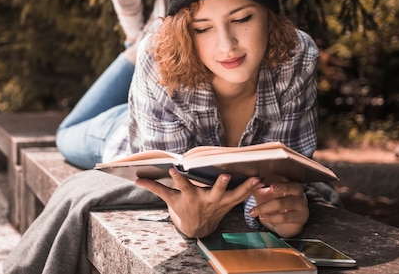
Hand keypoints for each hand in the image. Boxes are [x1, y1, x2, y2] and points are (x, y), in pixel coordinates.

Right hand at [136, 168, 261, 237]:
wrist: (197, 229)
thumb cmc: (183, 210)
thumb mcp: (169, 200)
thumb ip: (155, 188)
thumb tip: (136, 179)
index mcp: (189, 197)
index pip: (182, 186)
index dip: (177, 178)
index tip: (173, 168)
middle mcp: (206, 200)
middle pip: (213, 193)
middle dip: (219, 185)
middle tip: (225, 176)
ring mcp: (220, 204)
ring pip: (233, 196)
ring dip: (245, 187)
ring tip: (256, 178)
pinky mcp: (229, 205)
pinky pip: (243, 197)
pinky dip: (252, 189)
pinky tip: (261, 180)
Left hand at [249, 181, 308, 237]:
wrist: (287, 224)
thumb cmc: (276, 205)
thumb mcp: (266, 194)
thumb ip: (258, 186)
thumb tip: (250, 179)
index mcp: (290, 182)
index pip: (285, 176)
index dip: (276, 176)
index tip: (266, 176)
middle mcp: (298, 192)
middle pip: (289, 186)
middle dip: (279, 187)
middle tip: (270, 187)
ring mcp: (301, 205)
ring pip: (282, 203)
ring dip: (265, 207)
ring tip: (253, 211)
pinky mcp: (300, 217)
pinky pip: (284, 217)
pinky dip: (271, 217)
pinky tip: (262, 217)